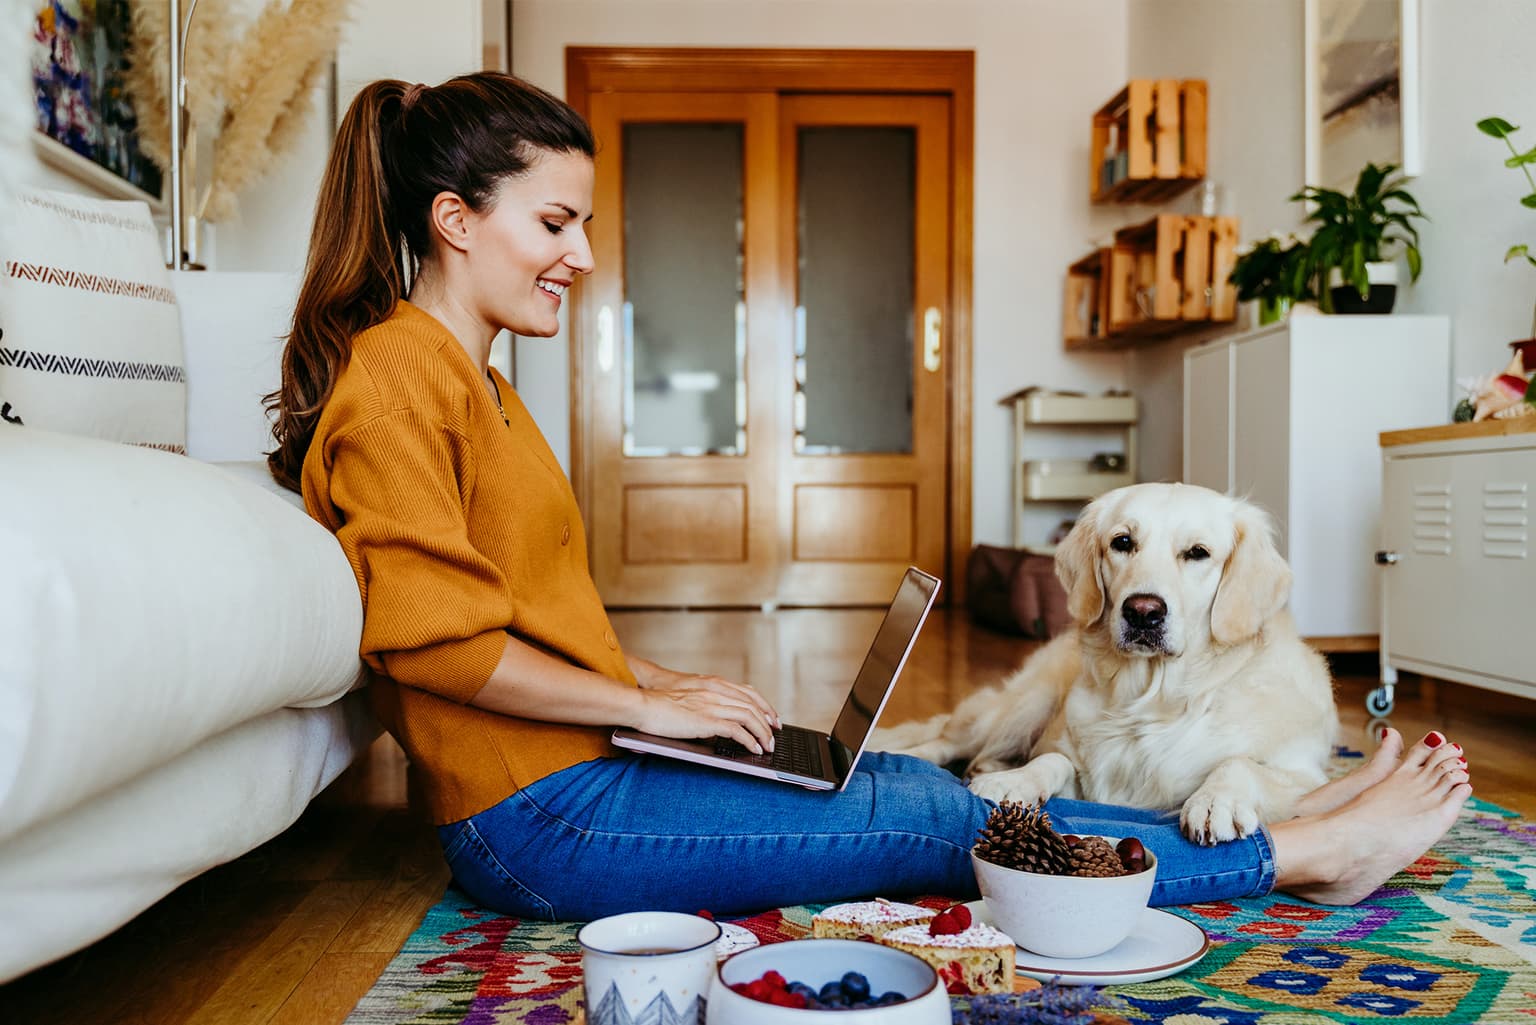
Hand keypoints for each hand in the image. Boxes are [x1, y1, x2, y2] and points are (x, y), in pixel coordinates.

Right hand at [632, 666, 780, 753]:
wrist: (643, 704)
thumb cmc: (660, 704)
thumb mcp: (688, 698)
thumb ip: (703, 704)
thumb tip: (714, 722)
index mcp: (712, 685)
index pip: (748, 693)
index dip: (764, 706)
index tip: (772, 718)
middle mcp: (716, 692)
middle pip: (753, 705)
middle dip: (768, 722)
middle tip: (774, 736)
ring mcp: (712, 705)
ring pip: (749, 717)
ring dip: (762, 733)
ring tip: (767, 747)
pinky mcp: (706, 721)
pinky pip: (736, 730)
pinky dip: (749, 740)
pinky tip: (753, 749)